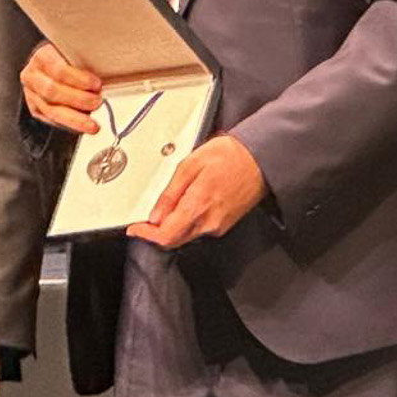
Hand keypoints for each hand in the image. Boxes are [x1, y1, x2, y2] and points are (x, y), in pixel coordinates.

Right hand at [20, 42, 102, 134]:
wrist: (49, 67)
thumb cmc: (67, 61)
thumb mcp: (75, 55)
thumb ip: (86, 64)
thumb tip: (110, 75)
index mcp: (43, 57)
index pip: (59, 69)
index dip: (79, 79)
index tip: (96, 84)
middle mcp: (33, 75)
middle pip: (52, 91)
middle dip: (78, 99)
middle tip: (97, 102)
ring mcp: (31, 93)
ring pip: (51, 110)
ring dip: (75, 118)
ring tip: (92, 124)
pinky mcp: (35, 108)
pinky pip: (51, 120)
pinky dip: (68, 125)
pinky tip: (82, 126)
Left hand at [127, 135, 266, 248]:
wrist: (260, 159)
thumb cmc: (230, 156)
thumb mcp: (190, 165)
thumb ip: (170, 193)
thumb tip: (155, 215)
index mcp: (198, 207)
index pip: (165, 236)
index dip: (146, 235)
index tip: (135, 229)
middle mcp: (209, 223)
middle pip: (174, 239)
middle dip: (157, 232)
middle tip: (146, 219)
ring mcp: (218, 226)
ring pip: (185, 236)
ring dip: (172, 227)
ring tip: (169, 206)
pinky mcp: (225, 224)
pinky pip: (199, 229)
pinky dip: (187, 223)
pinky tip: (188, 205)